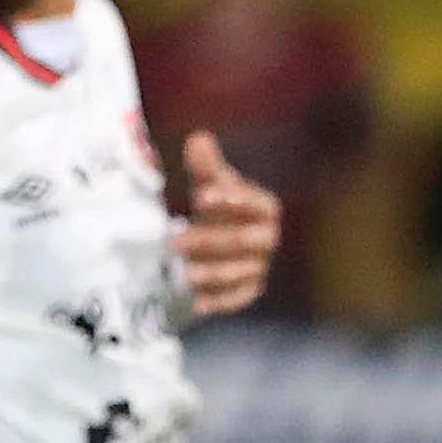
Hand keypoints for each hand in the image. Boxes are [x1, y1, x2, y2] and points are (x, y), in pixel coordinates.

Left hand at [173, 132, 279, 318]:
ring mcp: (259, 266)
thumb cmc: (217, 207)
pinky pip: (238, 298)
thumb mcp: (209, 185)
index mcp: (263, 208)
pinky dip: (220, 302)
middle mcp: (267, 238)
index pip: (256, 204)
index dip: (232, 201)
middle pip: (243, 242)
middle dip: (209, 242)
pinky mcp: (248, 289)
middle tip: (174, 241)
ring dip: (214, 274)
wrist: (219, 242)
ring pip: (241, 273)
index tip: (202, 196)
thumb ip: (205, 165)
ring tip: (185, 274)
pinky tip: (198, 303)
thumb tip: (198, 139)